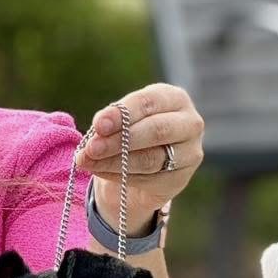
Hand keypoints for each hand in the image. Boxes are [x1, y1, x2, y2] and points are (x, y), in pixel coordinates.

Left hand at [76, 82, 203, 230]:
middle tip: (91, 148)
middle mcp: (189, 123)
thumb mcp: (123, 120)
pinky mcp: (181, 178)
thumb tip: (97, 131)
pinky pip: (148, 180)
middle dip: (120, 139)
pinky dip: (120, 176)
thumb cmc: (133, 131)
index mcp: (174, 98)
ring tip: (87, 161)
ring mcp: (189, 152)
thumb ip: (112, 122)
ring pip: (150, 159)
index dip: (122, 113)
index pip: (149, 102)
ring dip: (115, 161)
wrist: (144, 164)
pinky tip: (100, 171)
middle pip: (156, 130)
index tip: (98, 124)